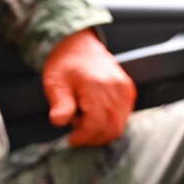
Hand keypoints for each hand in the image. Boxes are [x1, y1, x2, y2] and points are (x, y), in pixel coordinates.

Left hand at [42, 30, 134, 146]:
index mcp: (97, 86)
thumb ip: (60, 104)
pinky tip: (94, 115)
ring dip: (100, 131)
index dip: (83, 137)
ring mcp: (125, 90)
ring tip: (83, 120)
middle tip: (76, 133)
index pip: (96, 124)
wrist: (80, 45)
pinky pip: (123, 118)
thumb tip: (59, 121)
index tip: (71, 139)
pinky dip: (109, 124)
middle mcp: (116, 88)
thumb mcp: (55, 82)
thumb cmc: (65, 63)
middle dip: (92, 138)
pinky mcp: (129, 92)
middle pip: (111, 128)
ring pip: (119, 126)